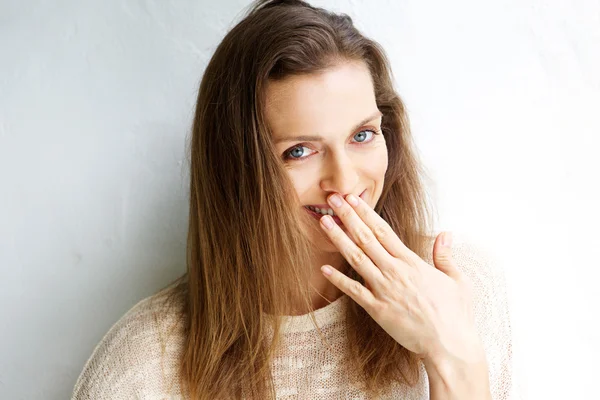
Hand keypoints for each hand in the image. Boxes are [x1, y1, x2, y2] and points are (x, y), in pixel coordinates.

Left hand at [318, 193, 481, 362]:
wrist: (449, 345)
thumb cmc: (456, 315)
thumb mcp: (457, 280)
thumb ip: (445, 256)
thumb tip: (445, 234)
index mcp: (412, 262)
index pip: (384, 231)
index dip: (366, 213)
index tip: (353, 199)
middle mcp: (395, 272)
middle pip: (366, 238)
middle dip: (348, 217)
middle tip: (333, 199)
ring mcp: (384, 290)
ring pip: (356, 258)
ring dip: (338, 239)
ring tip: (324, 221)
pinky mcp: (377, 310)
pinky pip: (354, 292)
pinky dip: (338, 280)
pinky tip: (324, 268)